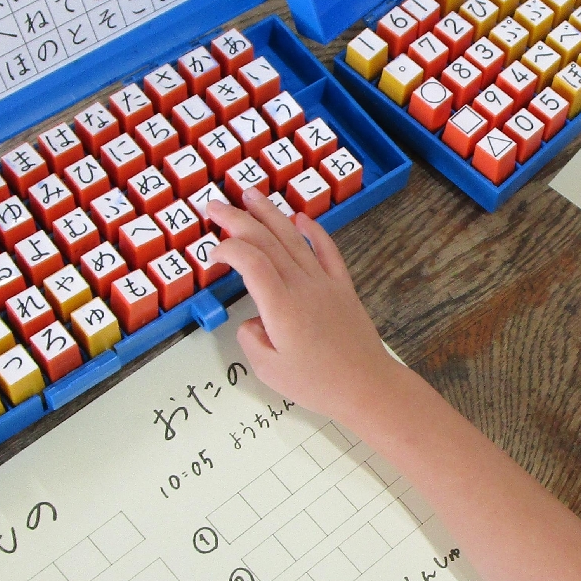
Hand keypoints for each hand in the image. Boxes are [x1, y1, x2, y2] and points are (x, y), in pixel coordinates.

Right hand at [205, 197, 403, 425]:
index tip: (213, 254)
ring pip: (293, 238)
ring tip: (251, 195)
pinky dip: (313, 231)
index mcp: (281, 305)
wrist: (367, 386)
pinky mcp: (342, 288)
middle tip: (215, 205)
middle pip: (267, 240)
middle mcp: (302, 285)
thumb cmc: (319, 383)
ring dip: (270, 214)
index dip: (228, 249)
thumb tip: (251, 321)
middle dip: (238, 219)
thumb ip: (250, 339)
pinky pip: (327, 251)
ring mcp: (325, 283)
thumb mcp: (268, 370)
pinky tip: (301, 218)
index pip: (250, 261)